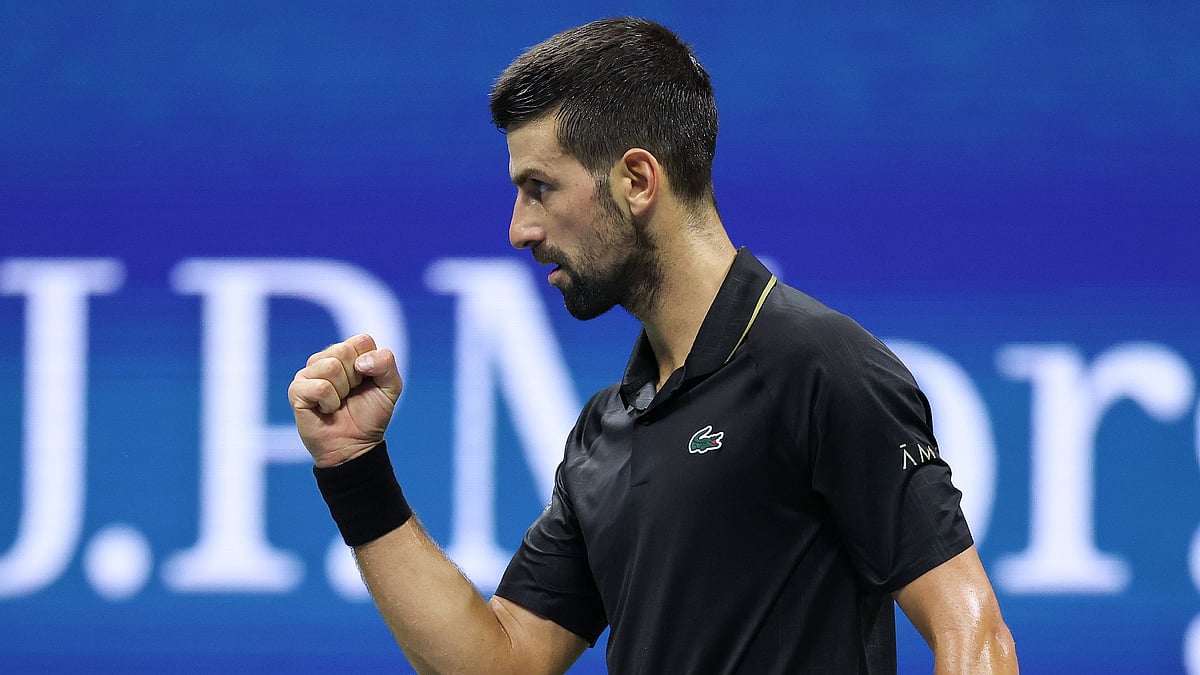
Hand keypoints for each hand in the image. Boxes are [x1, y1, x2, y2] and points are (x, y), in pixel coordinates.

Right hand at [288, 333, 402, 467]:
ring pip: (330, 366)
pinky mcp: (297, 390)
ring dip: (342, 391)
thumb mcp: (390, 387)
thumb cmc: (370, 415)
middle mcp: (326, 359)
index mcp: (348, 354)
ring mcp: (309, 373)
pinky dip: (330, 402)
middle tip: (351, 394)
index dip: (370, 364)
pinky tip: (327, 409)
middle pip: (344, 350)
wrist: (356, 446)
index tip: (367, 381)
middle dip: (356, 378)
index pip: (362, 340)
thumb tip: (361, 361)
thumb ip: (386, 364)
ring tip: (339, 402)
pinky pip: (320, 387)